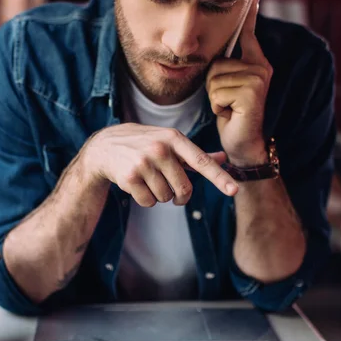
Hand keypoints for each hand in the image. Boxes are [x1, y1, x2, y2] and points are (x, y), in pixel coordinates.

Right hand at [84, 123, 237, 206]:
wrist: (105, 146)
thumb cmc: (145, 144)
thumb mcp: (170, 142)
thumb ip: (196, 154)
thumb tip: (224, 157)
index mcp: (174, 138)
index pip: (202, 161)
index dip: (219, 178)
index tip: (234, 190)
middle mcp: (160, 149)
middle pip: (184, 189)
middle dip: (178, 195)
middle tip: (169, 187)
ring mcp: (143, 163)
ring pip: (165, 198)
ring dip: (159, 195)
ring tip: (147, 178)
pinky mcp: (129, 177)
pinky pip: (149, 202)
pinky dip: (145, 199)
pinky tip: (136, 184)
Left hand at [206, 0, 272, 165]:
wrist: (242, 143)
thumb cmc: (231, 114)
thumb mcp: (225, 85)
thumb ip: (225, 66)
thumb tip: (213, 48)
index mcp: (256, 64)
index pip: (248, 35)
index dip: (249, 14)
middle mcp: (261, 68)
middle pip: (216, 64)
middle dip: (212, 85)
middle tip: (227, 101)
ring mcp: (258, 79)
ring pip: (214, 79)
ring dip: (214, 98)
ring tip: (229, 108)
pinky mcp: (252, 93)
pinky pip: (217, 92)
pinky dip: (217, 107)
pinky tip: (231, 114)